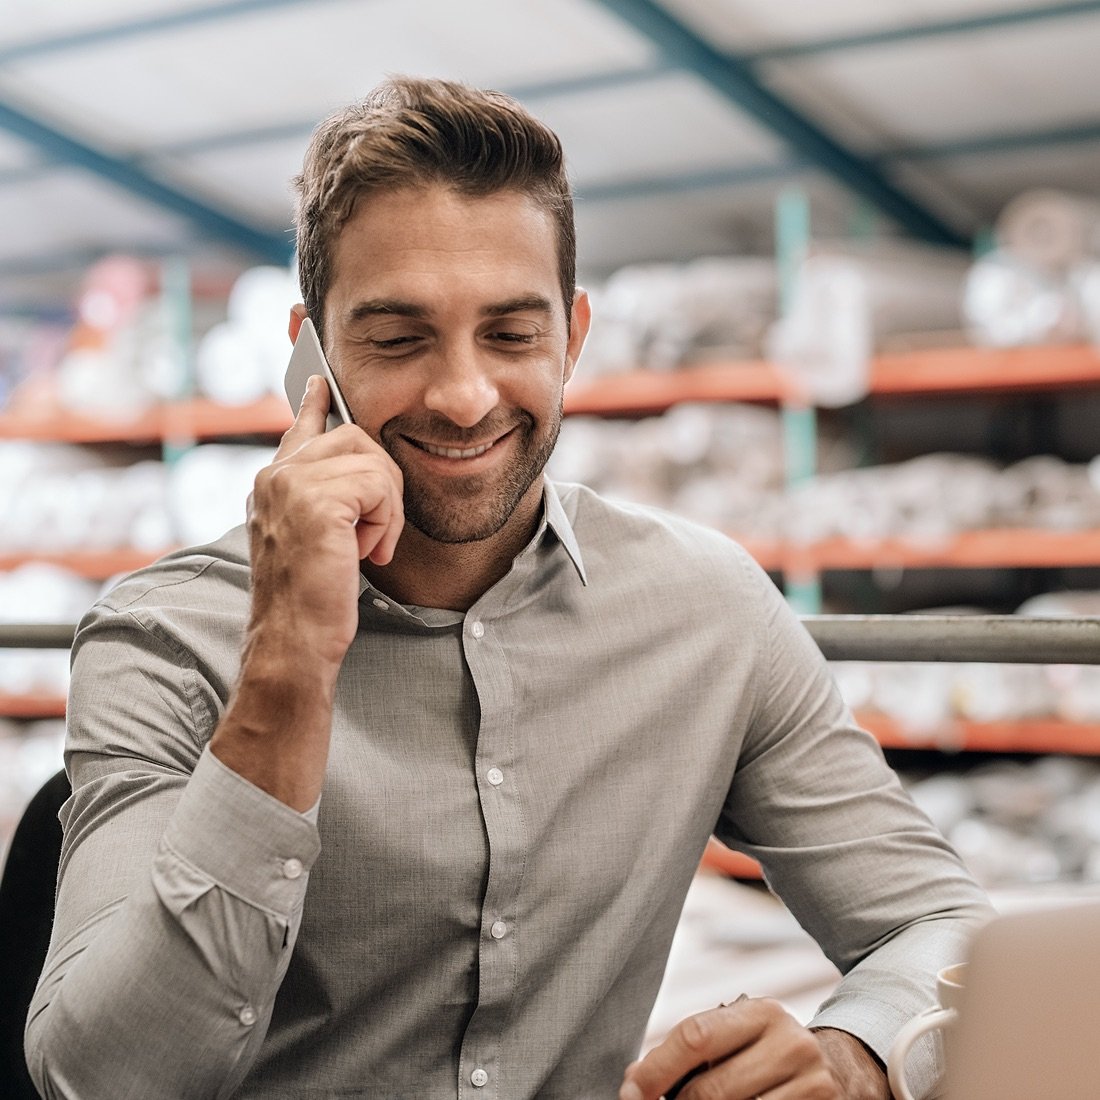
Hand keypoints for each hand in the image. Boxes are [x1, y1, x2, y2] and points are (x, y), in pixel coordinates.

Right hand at [209, 375, 403, 809]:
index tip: (318, 377)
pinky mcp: (316, 500)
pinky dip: (387, 523)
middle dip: (382, 487)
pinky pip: (381, 484)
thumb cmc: (311, 601)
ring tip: (366, 549)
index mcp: (273, 481)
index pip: (302, 426)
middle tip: (372, 538)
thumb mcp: (318, 539)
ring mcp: (291, 483)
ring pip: (374, 460)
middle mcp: (275, 473)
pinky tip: (367, 554)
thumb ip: (328, 499)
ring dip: (386, 509)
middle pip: (358, 438)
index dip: (315, 402)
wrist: (294, 643)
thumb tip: (360, 471)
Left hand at [620, 998, 844, 1099]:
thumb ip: (689, 1052)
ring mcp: (812, 1084)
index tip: (630, 1091)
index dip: (656, 1068)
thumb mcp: (736, 1039)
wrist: (840, 1071)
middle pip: (712, 1089)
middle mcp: (791, 1043)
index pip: (696, 1036)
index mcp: (762, 1012)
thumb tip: (634, 1080)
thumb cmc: (766, 1056)